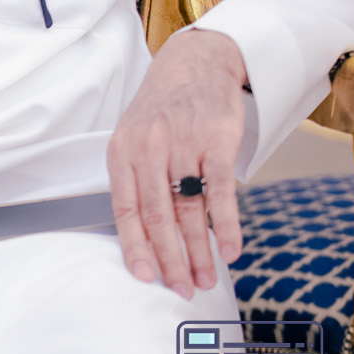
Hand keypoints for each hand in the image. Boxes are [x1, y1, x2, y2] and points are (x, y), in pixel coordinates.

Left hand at [107, 29, 248, 297]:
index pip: (125, 210)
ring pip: (189, 210)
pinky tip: (231, 249)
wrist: (196, 64)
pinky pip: (220, 192)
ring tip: (206, 278)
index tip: (144, 276)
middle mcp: (149, 150)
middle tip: (181, 288)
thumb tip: (144, 235)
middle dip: (170, 259)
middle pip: (157, 216)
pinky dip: (226, 225)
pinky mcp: (216, 143)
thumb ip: (137, 182)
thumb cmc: (162, 110)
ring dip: (199, 250)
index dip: (135, 246)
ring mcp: (183, 146)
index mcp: (122, 153)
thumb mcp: (135, 139)